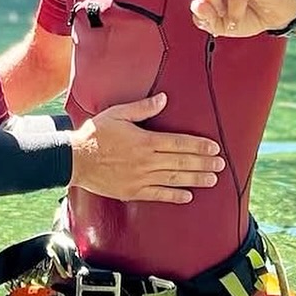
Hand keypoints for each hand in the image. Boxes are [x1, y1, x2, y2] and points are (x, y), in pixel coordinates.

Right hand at [69, 92, 223, 203]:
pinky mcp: (132, 191)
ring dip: (195, 179)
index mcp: (144, 141)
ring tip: (212, 179)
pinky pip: (158, 195)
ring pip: (174, 179)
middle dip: (203, 163)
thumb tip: (163, 99)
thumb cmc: (95, 134)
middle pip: (181, 162)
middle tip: (221, 165)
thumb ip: (143, 108)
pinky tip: (188, 196)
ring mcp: (140, 178)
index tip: (214, 148)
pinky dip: (174, 196)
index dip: (199, 146)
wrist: (74, 160)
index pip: (179, 143)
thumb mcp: (117, 114)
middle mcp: (146, 161)